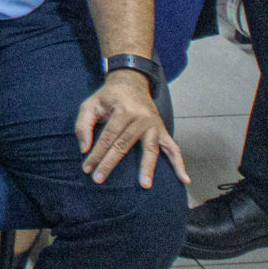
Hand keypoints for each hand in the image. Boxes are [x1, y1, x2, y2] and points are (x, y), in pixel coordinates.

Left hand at [75, 71, 187, 187]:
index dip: (96, 153)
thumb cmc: (108, 97)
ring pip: (151, 149)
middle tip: (99, 179)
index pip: (108, 136)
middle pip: (125, 145)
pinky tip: (184, 179)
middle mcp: (142, 118)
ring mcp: (154, 125)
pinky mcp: (162, 130)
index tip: (87, 168)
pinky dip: (180, 164)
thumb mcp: (91, 104)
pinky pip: (173, 148)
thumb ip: (83, 124)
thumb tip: (84, 148)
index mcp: (123, 110)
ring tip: (145, 185)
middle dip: (110, 163)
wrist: (132, 83)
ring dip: (147, 168)